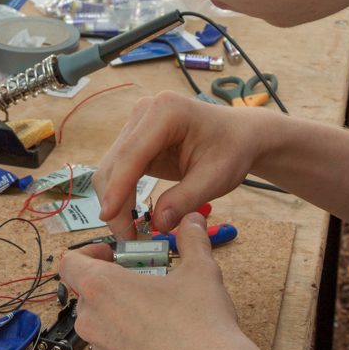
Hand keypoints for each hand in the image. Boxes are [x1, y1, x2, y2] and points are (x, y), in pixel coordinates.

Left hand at [59, 213, 289, 349]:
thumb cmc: (200, 328)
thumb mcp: (200, 270)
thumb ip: (192, 239)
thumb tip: (192, 222)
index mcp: (102, 288)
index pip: (69, 263)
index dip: (87, 252)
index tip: (110, 254)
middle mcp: (93, 321)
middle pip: (86, 292)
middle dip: (112, 282)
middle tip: (142, 279)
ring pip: (99, 321)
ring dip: (119, 310)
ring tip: (155, 307)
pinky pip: (112, 347)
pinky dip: (128, 337)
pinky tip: (159, 334)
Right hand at [92, 91, 263, 237]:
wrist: (240, 136)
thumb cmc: (232, 149)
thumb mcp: (216, 177)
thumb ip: (186, 199)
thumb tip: (158, 224)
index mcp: (167, 111)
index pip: (132, 153)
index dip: (118, 187)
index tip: (109, 217)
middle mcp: (146, 112)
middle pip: (115, 162)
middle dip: (115, 201)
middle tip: (126, 238)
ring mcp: (138, 124)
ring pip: (111, 168)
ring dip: (115, 201)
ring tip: (130, 232)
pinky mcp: (136, 140)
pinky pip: (119, 170)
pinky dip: (121, 194)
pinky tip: (131, 216)